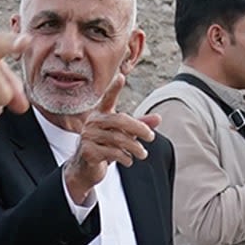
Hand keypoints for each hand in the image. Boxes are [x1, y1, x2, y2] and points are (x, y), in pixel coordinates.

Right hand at [61, 74, 158, 206]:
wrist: (85, 168)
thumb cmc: (106, 147)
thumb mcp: (124, 135)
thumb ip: (139, 126)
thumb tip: (158, 118)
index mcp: (100, 114)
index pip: (108, 98)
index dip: (114, 88)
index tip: (121, 76)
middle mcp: (93, 122)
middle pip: (120, 121)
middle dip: (139, 128)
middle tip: (152, 137)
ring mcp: (88, 136)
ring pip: (118, 139)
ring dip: (135, 147)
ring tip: (143, 154)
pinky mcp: (88, 151)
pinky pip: (112, 152)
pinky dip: (125, 157)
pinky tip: (128, 160)